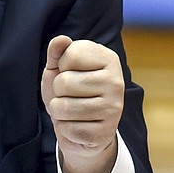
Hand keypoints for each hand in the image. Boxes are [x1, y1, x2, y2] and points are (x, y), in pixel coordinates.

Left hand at [41, 35, 123, 172]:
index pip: (70, 55)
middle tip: (68, 94)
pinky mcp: (106, 133)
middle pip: (64, 82)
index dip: (61, 65)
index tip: (69, 71)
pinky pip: (69, 129)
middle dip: (57, 90)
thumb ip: (58, 52)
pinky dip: (64, 128)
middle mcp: (116, 82)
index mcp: (108, 58)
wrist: (81, 126)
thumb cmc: (69, 90)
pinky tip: (76, 124)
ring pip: (64, 108)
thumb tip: (61, 39)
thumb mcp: (60, 67)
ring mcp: (114, 109)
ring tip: (69, 109)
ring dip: (57, 111)